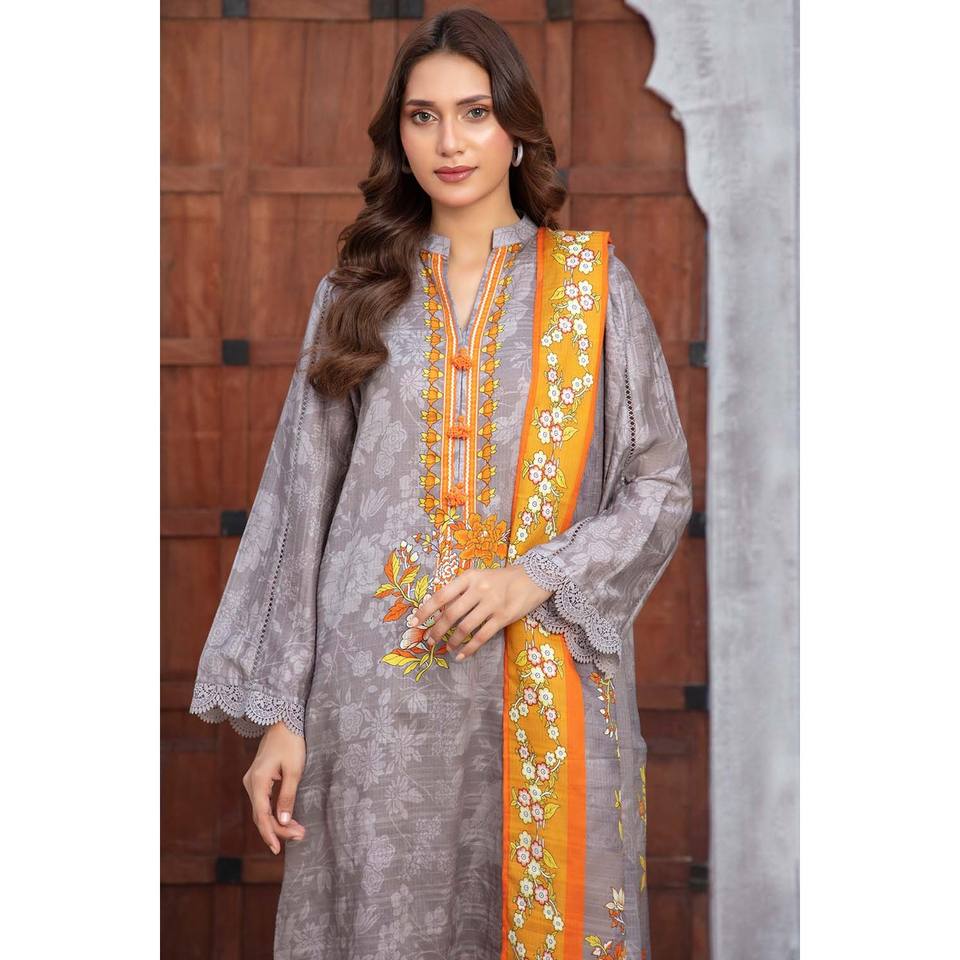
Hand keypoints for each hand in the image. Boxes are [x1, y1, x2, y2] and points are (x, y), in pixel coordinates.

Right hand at [241, 721, 306, 854]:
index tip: (278, 849)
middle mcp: (250, 783)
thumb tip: (283, 821)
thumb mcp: (294, 770)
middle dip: (279, 829)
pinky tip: (287, 820)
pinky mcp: (258, 779)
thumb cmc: (291, 743)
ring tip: (298, 831)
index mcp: (258, 781)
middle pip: (261, 815)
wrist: (284, 721)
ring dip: (278, 822)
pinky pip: (264, 802)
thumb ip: (288, 796)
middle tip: (300, 836)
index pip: (262, 815)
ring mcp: (252, 781)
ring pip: (262, 810)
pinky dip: (275, 812)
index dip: (271, 833)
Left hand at [409, 565, 553, 661]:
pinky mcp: (503, 617)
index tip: (414, 622)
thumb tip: (438, 610)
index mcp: (469, 577)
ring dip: (452, 640)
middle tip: (429, 641)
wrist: (533, 577)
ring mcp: (491, 604)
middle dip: (437, 630)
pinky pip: (482, 637)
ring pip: (465, 627)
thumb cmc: (500, 579)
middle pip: (451, 614)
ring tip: (447, 647)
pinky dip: (469, 649)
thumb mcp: (478, 576)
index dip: (425, 610)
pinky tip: (461, 655)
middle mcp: (478, 589)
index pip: (441, 595)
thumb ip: (460, 590)